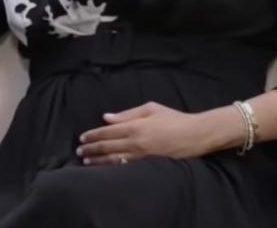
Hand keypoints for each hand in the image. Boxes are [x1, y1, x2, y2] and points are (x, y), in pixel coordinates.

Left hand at [76, 102, 238, 165]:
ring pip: (115, 159)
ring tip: (86, 162)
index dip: (93, 135)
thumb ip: (127, 114)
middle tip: (79, 152)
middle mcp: (136, 142)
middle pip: (107, 147)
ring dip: (99, 161)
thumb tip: (107, 118)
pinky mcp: (149, 164)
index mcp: (135, 126)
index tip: (82, 138)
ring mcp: (143, 155)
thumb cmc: (174, 119)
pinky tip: (105, 168)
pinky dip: (113, 168)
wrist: (196, 134)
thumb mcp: (151, 109)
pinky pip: (127, 167)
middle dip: (91, 149)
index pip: (107, 132)